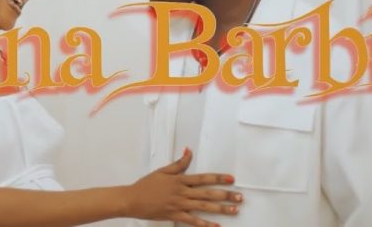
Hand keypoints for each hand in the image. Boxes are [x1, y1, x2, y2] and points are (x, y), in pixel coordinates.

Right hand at [124, 148, 241, 226]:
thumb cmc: (146, 185)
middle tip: (239, 197)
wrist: (132, 199)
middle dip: (226, 195)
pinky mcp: (174, 215)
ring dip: (220, 209)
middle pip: (208, 193)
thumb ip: (178, 163)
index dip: (219, 178)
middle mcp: (182, 192)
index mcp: (180, 180)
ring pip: (204, 207)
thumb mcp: (162, 171)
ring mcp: (179, 205)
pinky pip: (193, 221)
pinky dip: (205, 224)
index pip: (203, 178)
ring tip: (234, 210)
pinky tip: (216, 225)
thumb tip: (189, 151)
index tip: (232, 179)